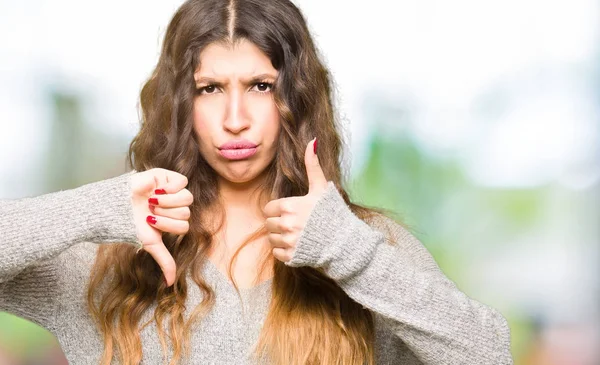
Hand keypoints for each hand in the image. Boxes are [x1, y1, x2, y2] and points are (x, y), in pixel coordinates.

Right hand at [130, 168, 191, 285]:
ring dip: (168, 202)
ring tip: (151, 201)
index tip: (151, 221)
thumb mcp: (150, 243)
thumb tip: (170, 284)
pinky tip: (156, 190)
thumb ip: (164, 260)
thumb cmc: (129, 225)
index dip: (170, 225)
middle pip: (186, 212)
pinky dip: (170, 188)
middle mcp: (173, 205)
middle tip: (150, 211)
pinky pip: (182, 181)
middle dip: (167, 214)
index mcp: (171, 219)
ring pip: (187, 197)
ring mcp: (170, 189)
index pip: (185, 225)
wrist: (114, 206)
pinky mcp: (166, 176)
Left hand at [263, 138, 327, 262]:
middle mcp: (287, 224)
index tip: (291, 211)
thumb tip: (313, 141)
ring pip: (271, 238)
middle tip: (295, 223)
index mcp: (290, 206)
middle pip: (268, 223)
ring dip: (280, 237)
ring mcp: (289, 241)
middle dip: (278, 223)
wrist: (345, 242)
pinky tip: (298, 245)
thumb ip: (313, 165)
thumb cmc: (333, 213)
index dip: (278, 209)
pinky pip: (277, 253)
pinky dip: (284, 251)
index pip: (269, 208)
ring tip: (297, 234)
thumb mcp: (322, 188)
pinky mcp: (291, 256)